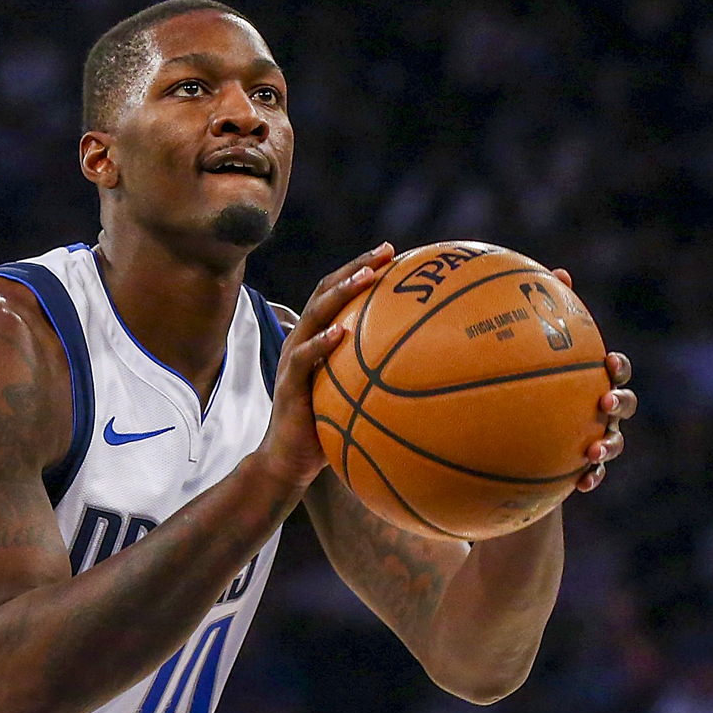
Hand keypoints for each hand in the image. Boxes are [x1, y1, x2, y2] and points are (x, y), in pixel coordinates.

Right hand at [254, 242, 395, 489]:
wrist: (289, 460)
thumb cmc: (326, 429)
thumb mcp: (354, 396)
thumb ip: (375, 377)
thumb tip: (424, 373)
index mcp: (318, 338)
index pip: (338, 293)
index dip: (361, 269)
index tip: (392, 253)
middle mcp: (303, 340)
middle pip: (327, 291)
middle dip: (356, 267)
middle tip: (384, 252)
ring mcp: (293, 359)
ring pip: (316, 314)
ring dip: (341, 293)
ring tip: (366, 277)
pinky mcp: (288, 383)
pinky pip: (304, 358)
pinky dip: (321, 343)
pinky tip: (340, 333)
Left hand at [550, 267, 634, 492]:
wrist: (525, 446)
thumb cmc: (531, 394)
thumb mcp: (532, 357)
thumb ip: (544, 320)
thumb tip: (555, 273)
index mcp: (593, 382)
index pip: (616, 370)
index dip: (618, 367)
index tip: (607, 361)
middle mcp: (602, 411)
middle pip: (625, 404)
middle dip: (619, 403)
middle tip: (603, 403)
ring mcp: (597, 440)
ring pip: (614, 443)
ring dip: (608, 447)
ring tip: (592, 451)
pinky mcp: (584, 469)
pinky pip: (594, 476)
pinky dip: (591, 479)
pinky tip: (580, 484)